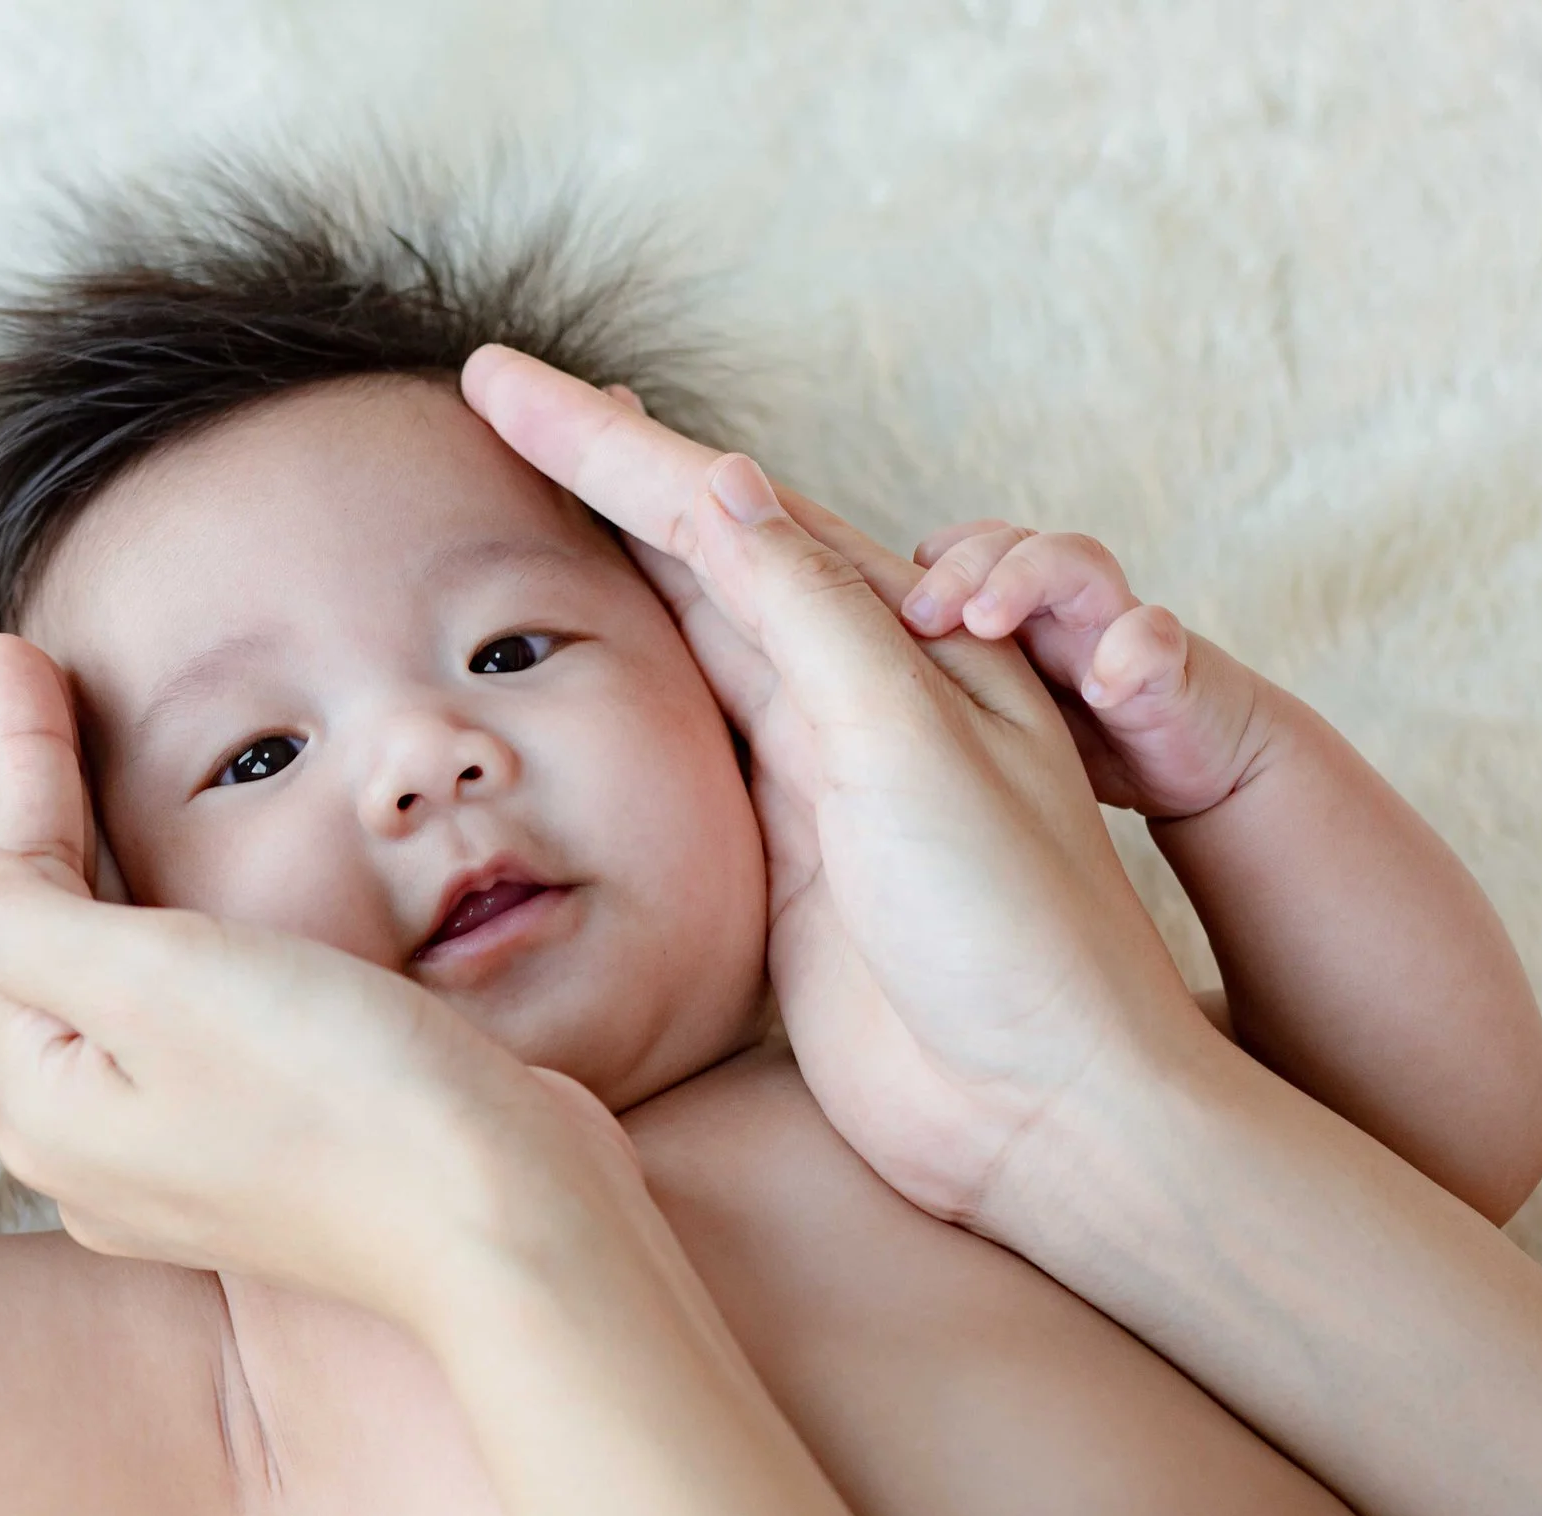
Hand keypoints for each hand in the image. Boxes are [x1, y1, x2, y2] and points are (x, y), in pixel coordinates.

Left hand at [0, 634, 646, 1329]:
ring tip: (97, 762)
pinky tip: (202, 897)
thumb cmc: (340, 1094)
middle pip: (54, 940)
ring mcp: (188, 1159)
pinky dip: (190, 936)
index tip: (13, 647)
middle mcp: (98, 1147)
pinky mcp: (276, 1152)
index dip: (20, 765)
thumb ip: (21, 921)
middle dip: (52, 810)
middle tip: (41, 671)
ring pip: (126, 979)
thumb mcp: (155, 982)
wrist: (509, 1220)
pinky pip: (198, 1018)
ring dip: (116, 869)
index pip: (8, 900)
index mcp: (46, 1106)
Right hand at [464, 349, 1209, 1229]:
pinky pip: (694, 753)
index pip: (725, 510)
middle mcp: (851, 694)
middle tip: (507, 404)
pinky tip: (604, 667)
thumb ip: (812, 614)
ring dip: (618, 566)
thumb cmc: (1015, 924)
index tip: (499, 380)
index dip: (606, 444)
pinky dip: (638, 693)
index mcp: (893, 641)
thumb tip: (725, 480)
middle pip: (703, 553)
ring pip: (694, 640)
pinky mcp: (784, 868)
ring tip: (546, 500)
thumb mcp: (910, 742)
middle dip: (602, 477)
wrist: (1042, 1109)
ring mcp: (814, 780)